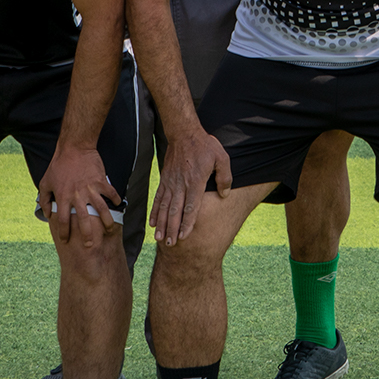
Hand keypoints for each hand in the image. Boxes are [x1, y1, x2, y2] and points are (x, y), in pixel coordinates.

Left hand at [38, 145, 121, 247]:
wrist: (74, 148)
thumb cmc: (58, 165)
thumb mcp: (45, 182)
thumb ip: (45, 199)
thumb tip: (47, 213)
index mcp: (63, 197)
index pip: (63, 220)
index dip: (64, 232)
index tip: (66, 240)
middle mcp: (77, 195)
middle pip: (84, 220)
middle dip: (87, 235)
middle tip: (89, 245)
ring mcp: (90, 188)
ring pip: (101, 209)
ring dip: (106, 221)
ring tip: (109, 230)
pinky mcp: (101, 181)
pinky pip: (110, 193)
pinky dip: (115, 200)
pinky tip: (118, 205)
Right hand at [150, 126, 231, 245]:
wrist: (184, 133)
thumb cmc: (205, 146)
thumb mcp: (221, 157)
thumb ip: (225, 177)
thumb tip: (225, 194)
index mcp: (195, 181)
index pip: (191, 206)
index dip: (187, 222)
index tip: (184, 236)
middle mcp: (181, 184)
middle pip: (175, 211)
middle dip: (172, 229)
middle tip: (171, 244)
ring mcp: (171, 183)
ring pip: (164, 207)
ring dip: (162, 224)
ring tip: (160, 239)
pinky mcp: (165, 180)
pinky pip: (158, 199)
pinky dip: (155, 212)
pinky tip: (153, 223)